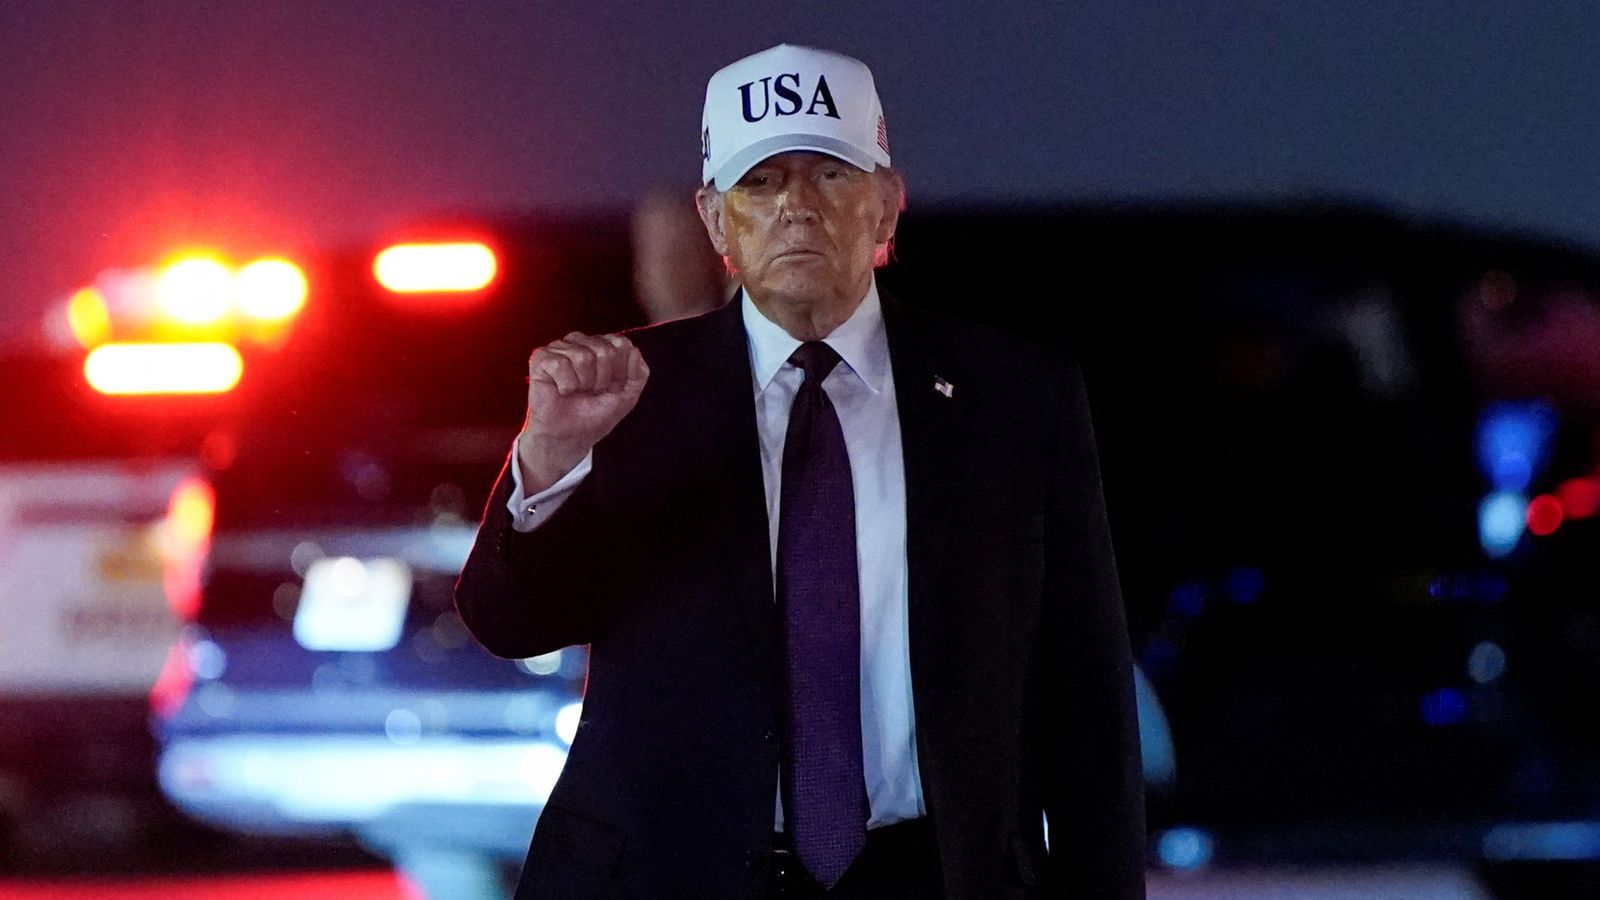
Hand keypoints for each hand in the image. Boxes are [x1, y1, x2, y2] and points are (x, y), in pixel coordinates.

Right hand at [518, 332, 648, 490]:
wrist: (571, 436)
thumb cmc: (595, 414)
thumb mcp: (627, 395)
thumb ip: (638, 373)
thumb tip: (633, 349)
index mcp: (602, 345)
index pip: (621, 344)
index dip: (620, 372)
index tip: (612, 388)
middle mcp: (581, 342)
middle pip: (604, 350)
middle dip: (602, 379)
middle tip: (592, 392)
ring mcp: (560, 348)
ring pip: (582, 356)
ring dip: (583, 383)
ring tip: (577, 392)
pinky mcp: (541, 358)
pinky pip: (560, 364)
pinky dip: (565, 385)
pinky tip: (562, 391)